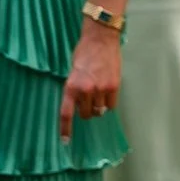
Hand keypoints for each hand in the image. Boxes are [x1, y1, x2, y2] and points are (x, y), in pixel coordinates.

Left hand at [60, 14, 122, 137]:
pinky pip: (111, 105)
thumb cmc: (84, 53)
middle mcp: (85, 90)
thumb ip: (74, 89)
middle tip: (88, 100)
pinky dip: (109, 102)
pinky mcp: (114, 86)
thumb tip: (78, 105)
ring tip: (99, 93)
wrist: (101, 39)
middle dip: (86, 111)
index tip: (65, 141)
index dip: (65, 129)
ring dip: (98, 106)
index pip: (66, 113)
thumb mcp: (72, 72)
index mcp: (71, 87)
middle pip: (86, 114)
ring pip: (99, 111)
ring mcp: (101, 89)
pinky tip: (107, 91)